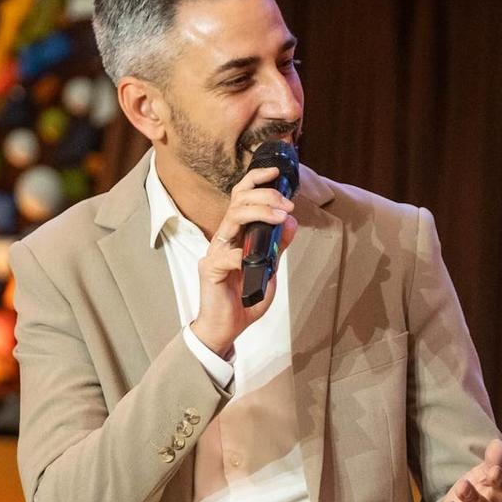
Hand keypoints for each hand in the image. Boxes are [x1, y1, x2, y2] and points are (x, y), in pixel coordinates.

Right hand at [189, 165, 298, 358]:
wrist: (227, 328)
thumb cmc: (244, 299)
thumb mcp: (269, 268)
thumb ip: (277, 245)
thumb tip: (291, 222)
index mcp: (236, 234)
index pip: (241, 197)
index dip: (256, 180)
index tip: (275, 173)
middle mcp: (224, 238)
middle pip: (237, 201)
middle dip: (265, 196)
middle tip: (287, 205)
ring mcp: (215, 252)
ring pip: (232, 218)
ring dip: (259, 212)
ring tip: (280, 216)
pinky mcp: (210, 269)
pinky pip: (227, 255)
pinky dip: (244, 256)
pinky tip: (255, 263)